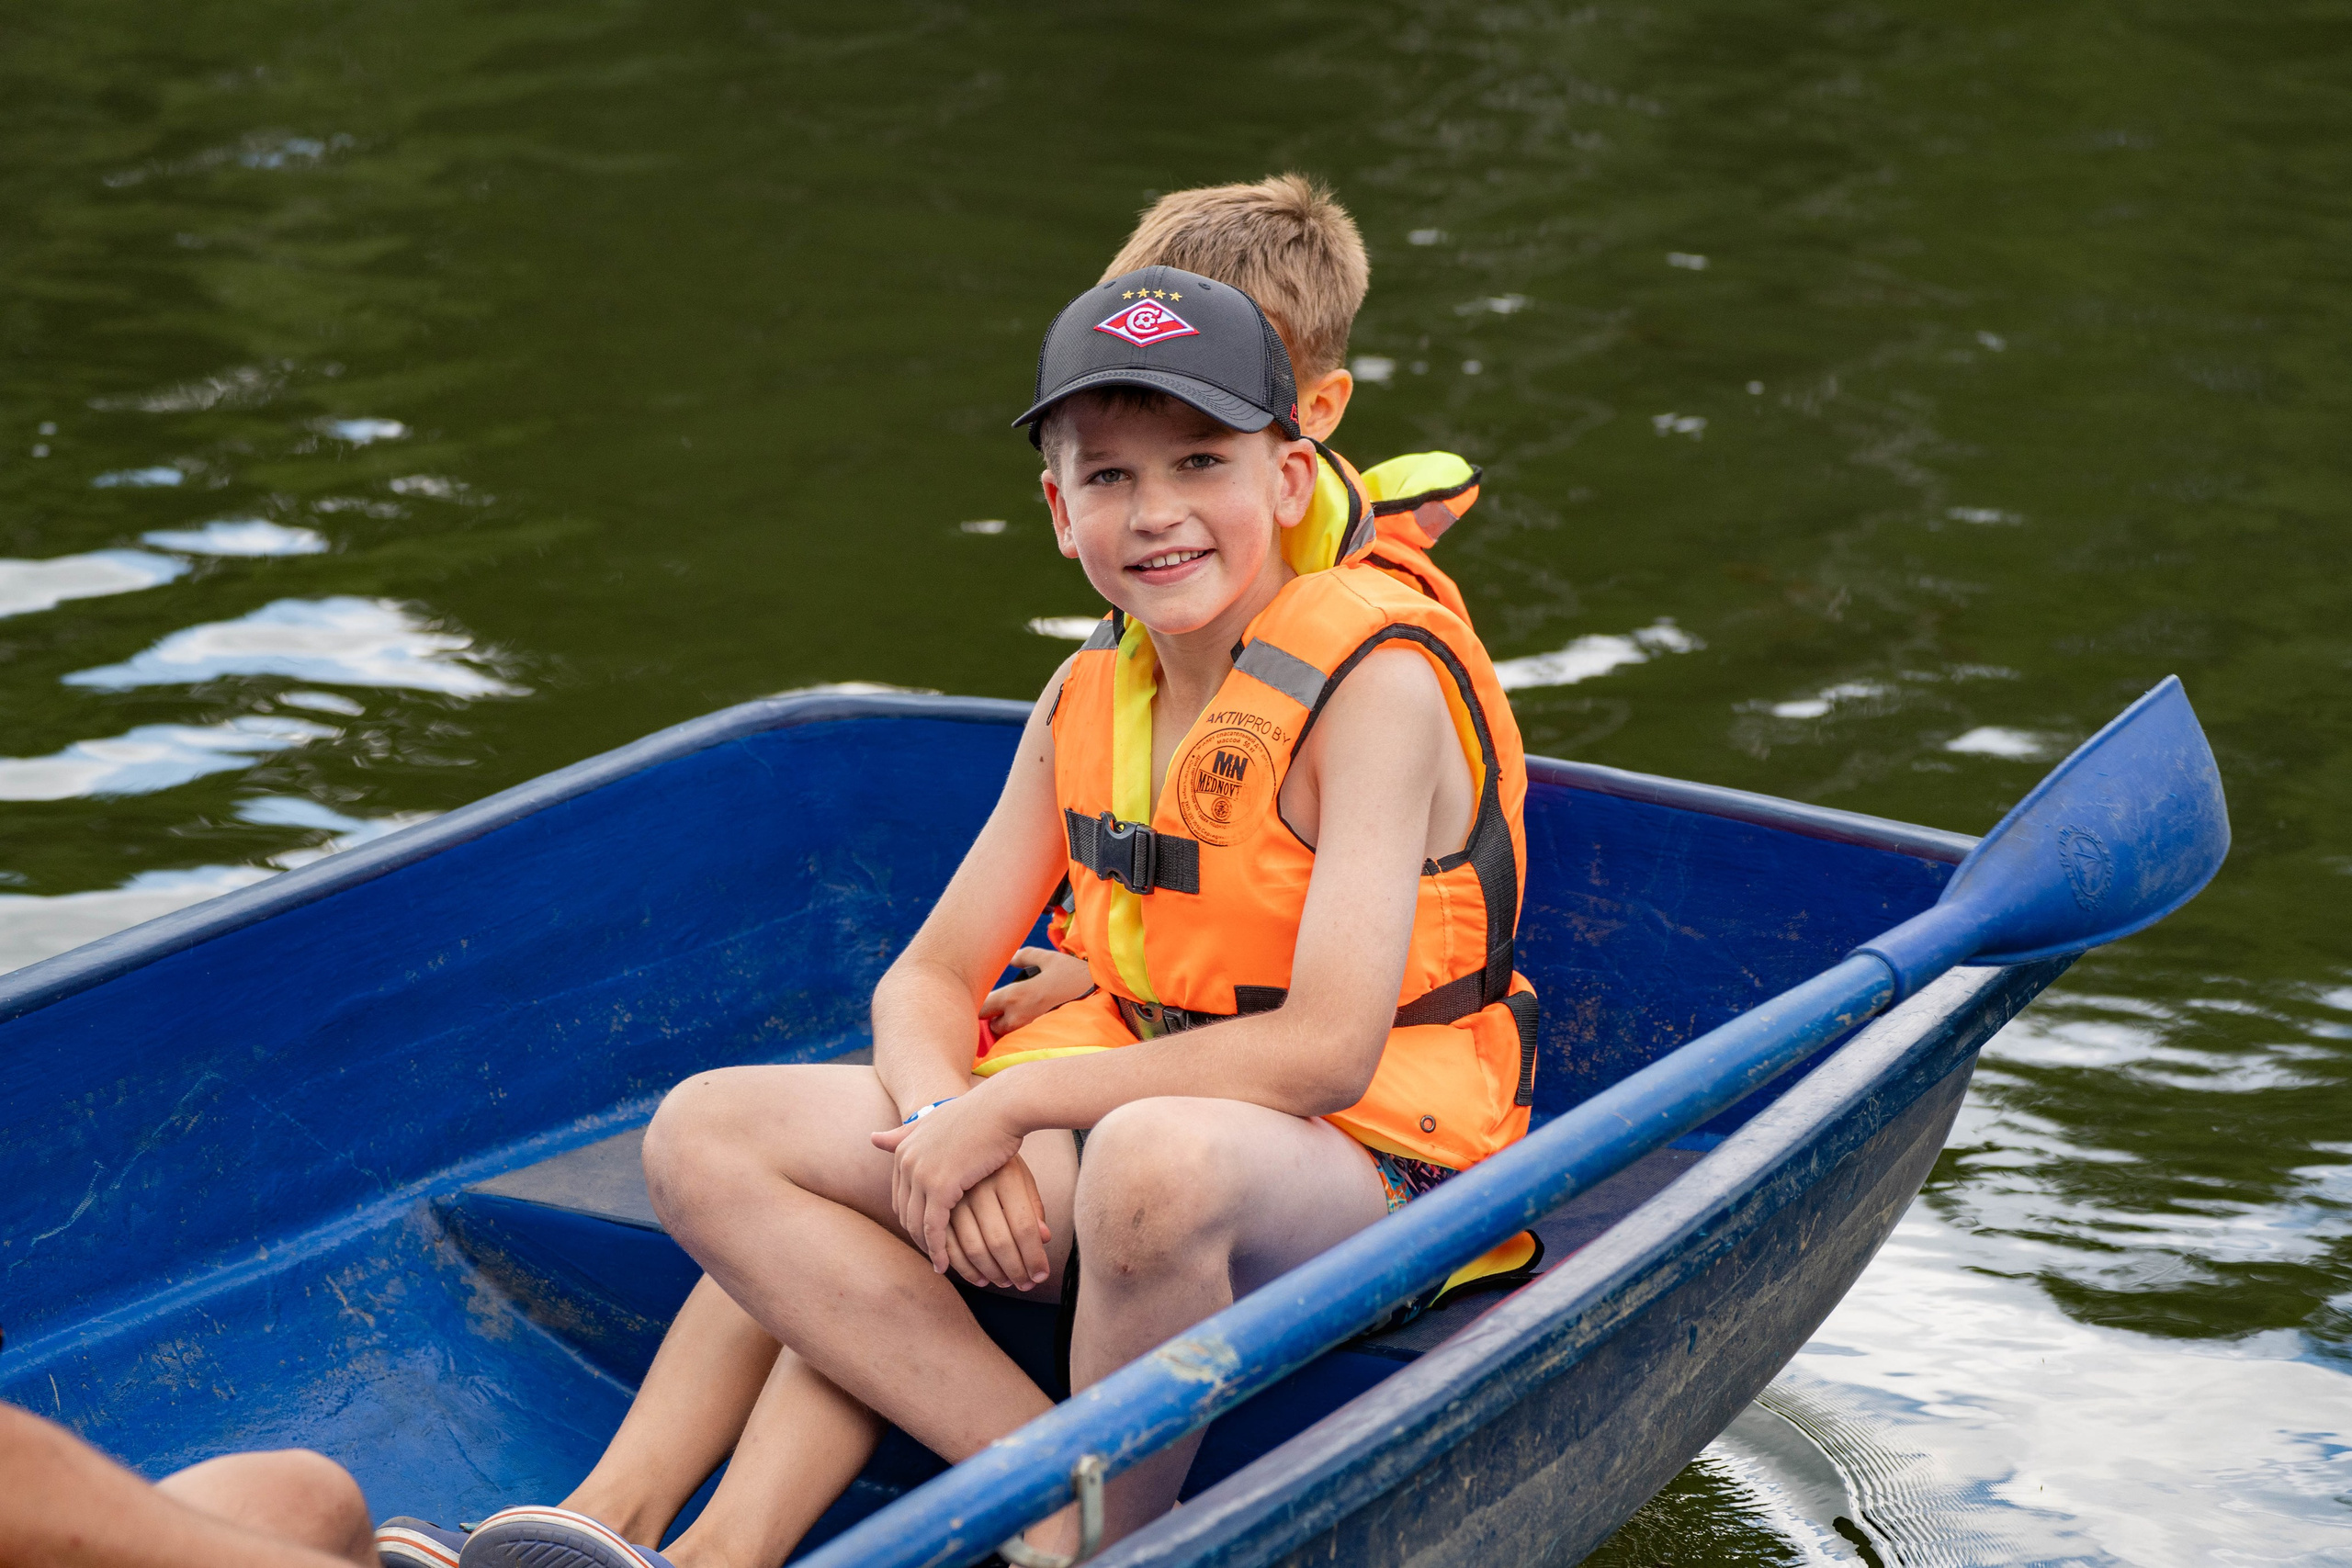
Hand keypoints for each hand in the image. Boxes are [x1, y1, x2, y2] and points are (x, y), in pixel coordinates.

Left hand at [871, 1092, 1028, 1275]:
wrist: (1001, 1107)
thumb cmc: (978, 1114)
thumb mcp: (935, 1122)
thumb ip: (903, 1133)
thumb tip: (872, 1138)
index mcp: (903, 1149)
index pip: (900, 1196)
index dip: (912, 1217)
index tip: (926, 1234)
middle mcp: (906, 1162)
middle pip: (905, 1212)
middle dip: (917, 1236)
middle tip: (932, 1255)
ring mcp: (921, 1174)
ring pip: (917, 1224)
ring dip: (927, 1248)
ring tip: (940, 1264)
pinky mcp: (941, 1186)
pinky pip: (934, 1227)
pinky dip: (937, 1249)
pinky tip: (944, 1264)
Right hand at [939, 1157, 1052, 1289]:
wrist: (965, 1121)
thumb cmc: (999, 1152)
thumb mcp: (1021, 1174)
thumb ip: (1033, 1205)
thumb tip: (1045, 1239)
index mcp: (1007, 1176)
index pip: (1025, 1228)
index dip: (1034, 1257)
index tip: (1040, 1276)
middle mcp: (979, 1184)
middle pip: (999, 1242)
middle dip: (1013, 1270)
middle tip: (1022, 1285)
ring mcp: (953, 1190)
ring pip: (969, 1246)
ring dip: (985, 1272)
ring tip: (996, 1282)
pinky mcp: (931, 1195)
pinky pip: (940, 1238)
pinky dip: (952, 1260)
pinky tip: (967, 1271)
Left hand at [980, 948, 1094, 1035]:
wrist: (1104, 997)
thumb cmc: (1075, 976)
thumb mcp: (1049, 959)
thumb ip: (1025, 956)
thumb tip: (1011, 959)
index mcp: (1015, 996)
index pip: (982, 1007)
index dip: (979, 1003)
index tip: (983, 999)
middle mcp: (1018, 1018)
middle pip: (992, 1027)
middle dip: (996, 1018)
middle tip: (1006, 1007)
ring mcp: (1031, 1033)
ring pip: (1009, 1036)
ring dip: (1010, 1028)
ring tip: (1023, 1016)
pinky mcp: (1043, 1041)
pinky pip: (1025, 1042)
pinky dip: (1024, 1035)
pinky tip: (1035, 1024)